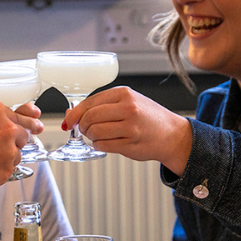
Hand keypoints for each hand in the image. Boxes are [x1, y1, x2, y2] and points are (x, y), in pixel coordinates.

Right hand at [0, 101, 31, 195]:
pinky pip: (10, 168)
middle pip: (23, 133)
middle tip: (2, 146)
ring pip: (17, 153)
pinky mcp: (8, 169)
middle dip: (15, 140)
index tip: (33, 124)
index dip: (25, 121)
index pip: (19, 114)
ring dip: (7, 156)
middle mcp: (6, 127)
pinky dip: (1, 170)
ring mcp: (9, 149)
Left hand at [63, 86, 192, 174]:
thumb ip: (100, 106)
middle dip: (82, 126)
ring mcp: (130, 127)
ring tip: (97, 135)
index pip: (89, 103)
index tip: (68, 122)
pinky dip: (98, 145)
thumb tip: (70, 114)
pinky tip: (105, 142)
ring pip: (94, 132)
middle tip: (85, 129)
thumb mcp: (126, 102)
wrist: (172, 134)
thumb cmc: (146, 117)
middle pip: (90, 118)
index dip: (75, 114)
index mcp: (124, 94)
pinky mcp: (130, 145)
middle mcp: (128, 108)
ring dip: (90, 136)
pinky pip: (102, 145)